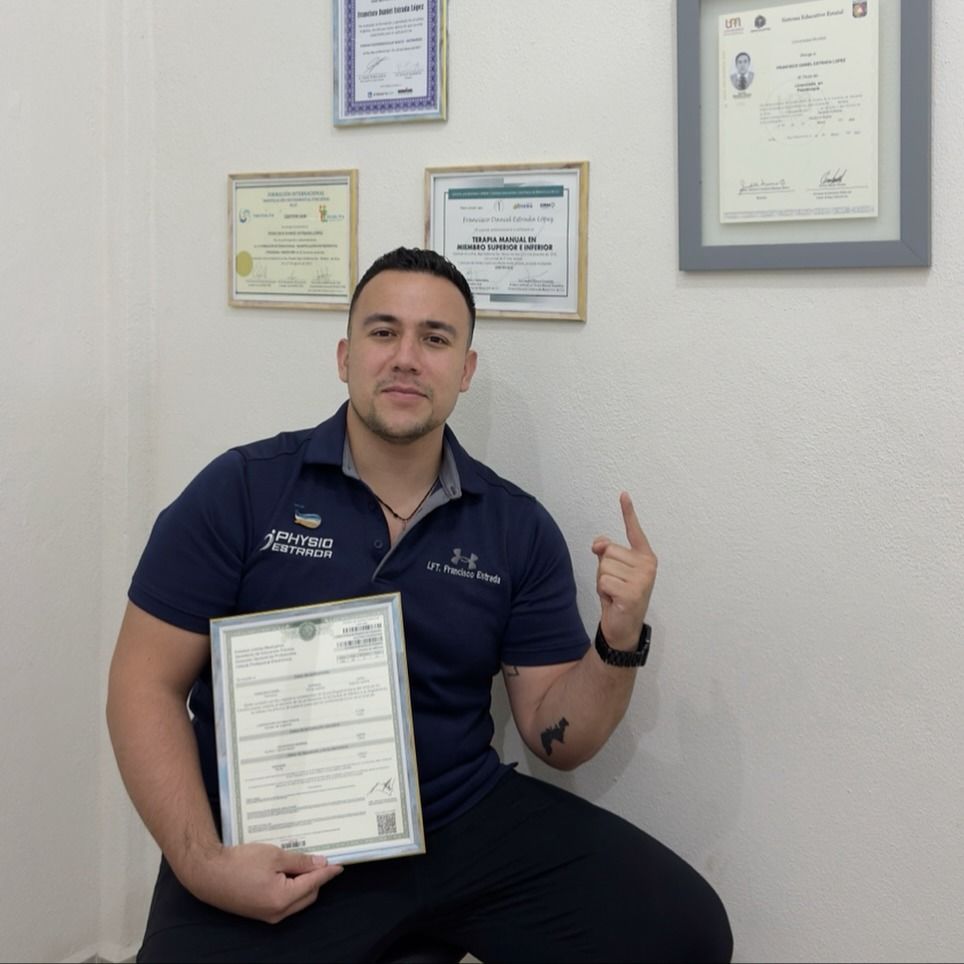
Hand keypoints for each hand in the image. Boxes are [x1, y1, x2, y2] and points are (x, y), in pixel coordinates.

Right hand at [182, 842, 343, 923]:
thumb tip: (320, 863)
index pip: (314, 884)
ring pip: (296, 900)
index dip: (327, 872)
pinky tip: (288, 871)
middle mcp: (277, 912)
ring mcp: (267, 915)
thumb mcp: (274, 855)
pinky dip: (290, 888)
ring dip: (303, 883)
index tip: (340, 864)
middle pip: (308, 895)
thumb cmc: (240, 862)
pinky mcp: (259, 912)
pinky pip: (284, 901)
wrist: (208, 873)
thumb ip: (300, 861)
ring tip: (303, 862)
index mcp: (282, 899)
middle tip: (319, 858)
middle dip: (316, 878)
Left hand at [591, 492, 656, 650]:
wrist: (623, 627)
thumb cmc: (618, 595)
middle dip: (604, 569)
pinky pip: (603, 581)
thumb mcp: (611, 570)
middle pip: (608, 551)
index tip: (623, 494)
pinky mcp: (633, 593)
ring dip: (603, 581)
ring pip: (603, 566)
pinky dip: (603, 592)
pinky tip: (614, 601)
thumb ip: (606, 552)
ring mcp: (642, 579)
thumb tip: (599, 543)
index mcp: (645, 557)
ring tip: (614, 593)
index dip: (628, 512)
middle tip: (614, 585)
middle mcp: (648, 565)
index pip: (634, 531)